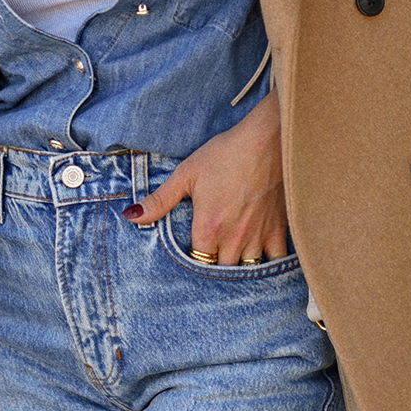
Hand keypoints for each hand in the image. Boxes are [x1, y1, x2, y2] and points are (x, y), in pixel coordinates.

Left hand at [124, 91, 287, 264]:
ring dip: (239, 267)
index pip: (197, 262)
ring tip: (233, 260)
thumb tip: (131, 216)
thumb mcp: (186, 174)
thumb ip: (160, 200)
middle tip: (211, 258)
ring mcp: (259, 235)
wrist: (268, 140)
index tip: (193, 253)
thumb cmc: (226, 153)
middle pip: (222, 270)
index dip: (194, 260)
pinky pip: (276, 260)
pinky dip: (270, 264)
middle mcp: (233, 238)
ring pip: (248, 270)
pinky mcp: (279, 228)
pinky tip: (263, 260)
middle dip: (215, 267)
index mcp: (209, 227)